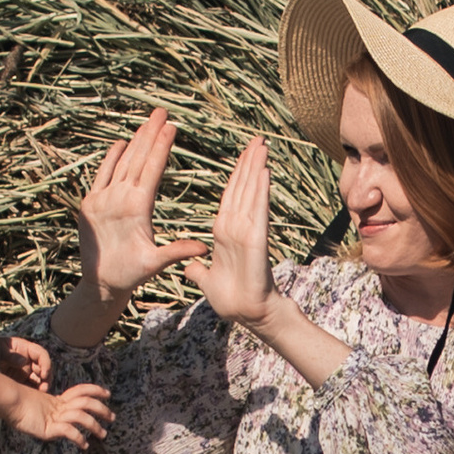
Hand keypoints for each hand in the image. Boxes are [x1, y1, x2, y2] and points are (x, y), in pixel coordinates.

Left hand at [0, 336, 52, 390]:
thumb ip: (10, 354)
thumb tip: (23, 362)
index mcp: (26, 349)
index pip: (41, 355)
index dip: (46, 364)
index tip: (43, 375)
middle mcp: (28, 361)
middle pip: (44, 369)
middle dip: (46, 379)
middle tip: (43, 389)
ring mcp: (26, 373)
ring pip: (40, 380)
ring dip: (42, 387)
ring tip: (40, 395)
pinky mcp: (22, 383)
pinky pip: (32, 389)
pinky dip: (35, 393)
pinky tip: (34, 399)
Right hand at [8, 381, 112, 449]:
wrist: (8, 404)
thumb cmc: (20, 408)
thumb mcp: (40, 409)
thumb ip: (53, 412)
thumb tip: (68, 417)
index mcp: (58, 400)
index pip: (81, 391)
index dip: (95, 390)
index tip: (107, 394)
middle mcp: (59, 406)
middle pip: (86, 402)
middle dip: (102, 409)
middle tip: (112, 417)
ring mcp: (54, 416)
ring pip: (80, 416)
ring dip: (94, 425)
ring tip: (103, 434)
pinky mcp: (49, 427)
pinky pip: (68, 432)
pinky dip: (78, 438)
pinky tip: (83, 445)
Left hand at [76, 106, 206, 301]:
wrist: (99, 282)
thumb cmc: (131, 273)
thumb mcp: (156, 263)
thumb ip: (177, 251)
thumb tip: (203, 247)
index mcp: (136, 208)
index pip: (152, 169)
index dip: (162, 146)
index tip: (171, 126)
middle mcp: (117, 198)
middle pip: (137, 158)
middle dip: (150, 133)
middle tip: (161, 111)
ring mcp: (101, 198)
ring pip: (121, 162)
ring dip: (135, 140)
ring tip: (147, 121)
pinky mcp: (90, 202)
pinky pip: (102, 173)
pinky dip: (112, 157)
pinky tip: (122, 142)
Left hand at [185, 136, 276, 327]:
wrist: (245, 315)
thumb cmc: (230, 299)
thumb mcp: (206, 280)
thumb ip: (198, 270)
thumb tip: (189, 266)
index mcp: (224, 233)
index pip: (230, 197)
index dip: (236, 175)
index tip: (242, 155)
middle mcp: (238, 227)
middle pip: (243, 188)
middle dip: (250, 163)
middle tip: (258, 139)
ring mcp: (249, 231)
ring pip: (252, 193)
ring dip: (257, 168)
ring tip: (262, 145)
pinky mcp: (256, 240)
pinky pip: (258, 211)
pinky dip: (260, 192)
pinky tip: (263, 172)